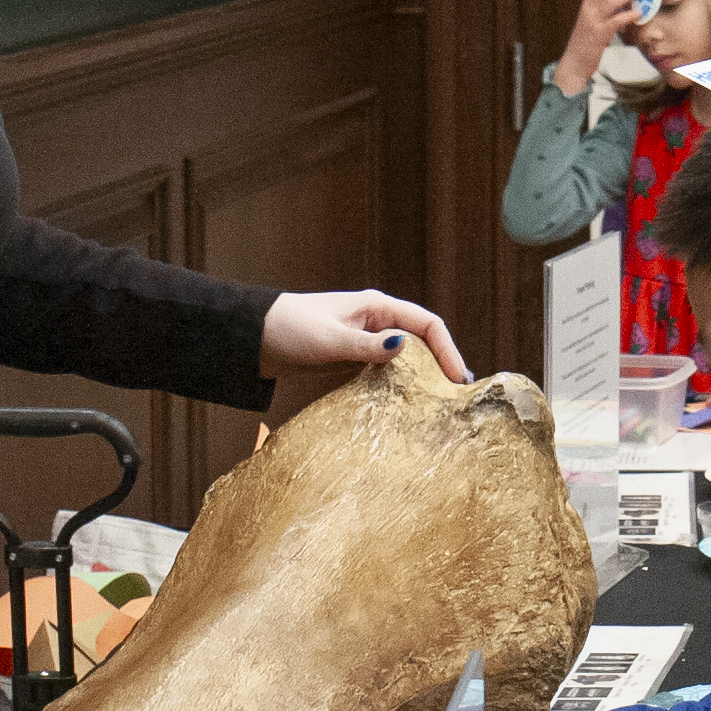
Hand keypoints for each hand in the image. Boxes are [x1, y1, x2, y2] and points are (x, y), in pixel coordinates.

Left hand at [261, 289, 468, 383]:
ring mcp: (366, 339)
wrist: (254, 336)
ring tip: (440, 403)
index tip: (457, 380)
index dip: (447, 349)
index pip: (427, 324)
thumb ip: (365, 346)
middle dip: (442, 365)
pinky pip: (387, 370)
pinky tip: (406, 403)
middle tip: (457, 397)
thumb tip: (404, 347)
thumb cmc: (290, 328)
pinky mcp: (353, 357)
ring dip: (424, 376)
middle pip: (423, 341)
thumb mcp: (330, 340)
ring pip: (407, 357)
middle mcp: (377, 320)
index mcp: (377, 306)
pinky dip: (400, 384)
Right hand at [554, 0, 642, 94]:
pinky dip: (628, 16)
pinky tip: (638, 13)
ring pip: (610, 1)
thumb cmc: (584, 44)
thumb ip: (603, 12)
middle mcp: (588, 10)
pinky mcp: (600, 35)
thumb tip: (620, 4)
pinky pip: (615, 21)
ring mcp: (593, 22)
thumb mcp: (591, 24)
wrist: (574, 63)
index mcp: (586, 6)